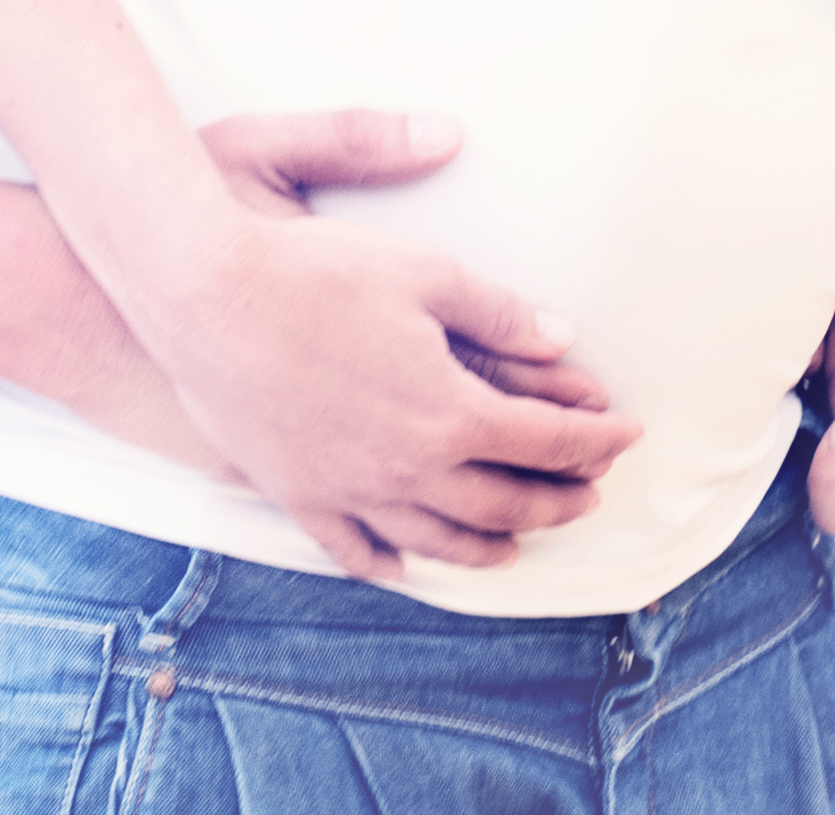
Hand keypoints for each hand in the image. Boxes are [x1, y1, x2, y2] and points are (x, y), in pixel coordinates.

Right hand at [133, 114, 641, 580]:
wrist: (205, 295)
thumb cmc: (316, 271)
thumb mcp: (425, 272)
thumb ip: (500, 312)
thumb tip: (562, 338)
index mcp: (450, 411)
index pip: (548, 440)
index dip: (597, 439)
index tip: (628, 433)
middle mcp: (408, 468)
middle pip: (505, 504)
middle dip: (559, 498)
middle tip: (590, 492)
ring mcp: (351, 491)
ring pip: (439, 540)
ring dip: (491, 544)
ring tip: (519, 539)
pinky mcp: (297, 495)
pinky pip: (356, 549)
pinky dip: (393, 562)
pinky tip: (409, 563)